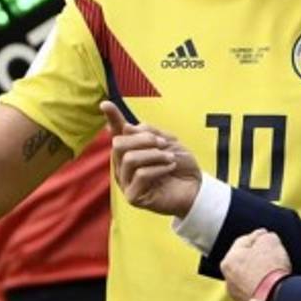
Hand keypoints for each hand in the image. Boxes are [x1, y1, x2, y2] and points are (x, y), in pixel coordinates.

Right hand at [100, 101, 201, 216]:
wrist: (195, 187)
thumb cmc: (179, 164)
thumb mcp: (166, 142)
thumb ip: (148, 133)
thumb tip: (125, 127)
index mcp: (128, 151)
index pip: (117, 132)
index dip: (112, 117)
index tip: (105, 104)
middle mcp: (122, 166)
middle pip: (119, 144)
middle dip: (143, 140)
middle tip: (163, 144)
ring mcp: (126, 182)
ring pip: (129, 159)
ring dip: (154, 155)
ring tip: (169, 158)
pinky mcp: (133, 197)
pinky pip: (141, 175)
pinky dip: (158, 168)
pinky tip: (169, 168)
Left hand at [222, 229, 291, 300]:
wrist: (276, 300)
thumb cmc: (269, 270)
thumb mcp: (270, 241)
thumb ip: (264, 237)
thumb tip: (265, 239)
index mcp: (228, 261)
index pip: (243, 242)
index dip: (257, 237)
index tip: (267, 236)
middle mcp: (228, 280)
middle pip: (245, 262)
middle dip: (258, 258)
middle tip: (272, 255)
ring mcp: (238, 297)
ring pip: (250, 280)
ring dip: (260, 276)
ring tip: (275, 273)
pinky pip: (257, 295)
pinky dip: (264, 290)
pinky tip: (275, 287)